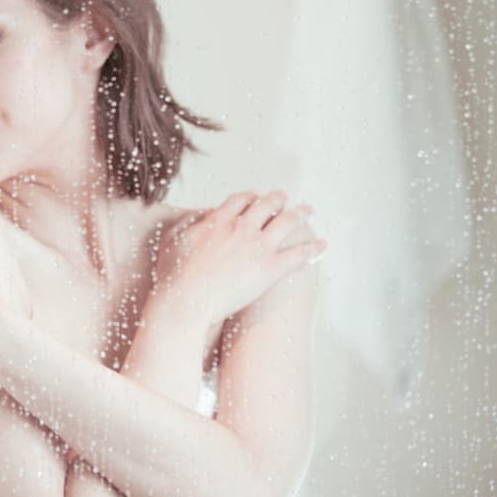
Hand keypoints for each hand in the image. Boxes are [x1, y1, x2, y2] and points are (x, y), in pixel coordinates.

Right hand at [150, 190, 326, 321]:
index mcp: (219, 219)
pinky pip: (300, 255)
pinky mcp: (271, 269)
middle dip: (277, 198)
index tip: (255, 197)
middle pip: (266, 205)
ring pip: (287, 222)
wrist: (187, 300)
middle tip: (285, 196)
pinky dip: (314, 248)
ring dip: (300, 213)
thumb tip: (201, 213)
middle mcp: (242, 227)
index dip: (250, 197)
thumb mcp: (172, 239)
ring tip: (308, 210)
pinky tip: (324, 244)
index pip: (240, 200)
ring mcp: (258, 247)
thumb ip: (188, 221)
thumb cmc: (174, 274)